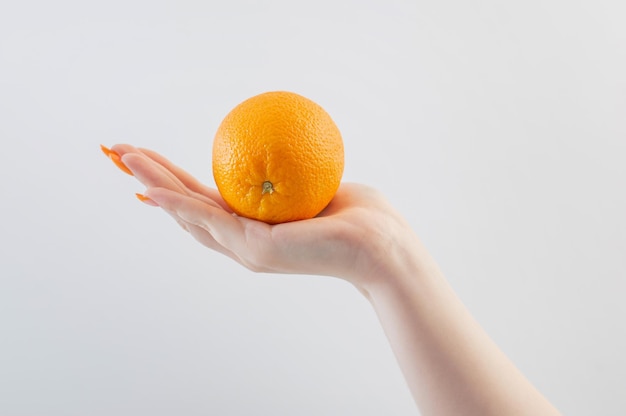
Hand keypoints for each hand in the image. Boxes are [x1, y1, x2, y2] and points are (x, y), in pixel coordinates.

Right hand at [106, 144, 420, 290]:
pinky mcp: (254, 247)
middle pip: (186, 208)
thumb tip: (278, 152)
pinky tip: (150, 188)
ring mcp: (245, 249)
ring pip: (188, 212)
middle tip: (118, 154)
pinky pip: (208, 218)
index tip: (150, 168)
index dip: (174, 185)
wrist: (381, 244)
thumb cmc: (356, 215)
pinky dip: (176, 202)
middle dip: (150, 180)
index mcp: (254, 229)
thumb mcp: (312, 187)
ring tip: (123, 158)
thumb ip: (287, 178)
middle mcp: (242, 243)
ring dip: (153, 184)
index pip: (205, 203)